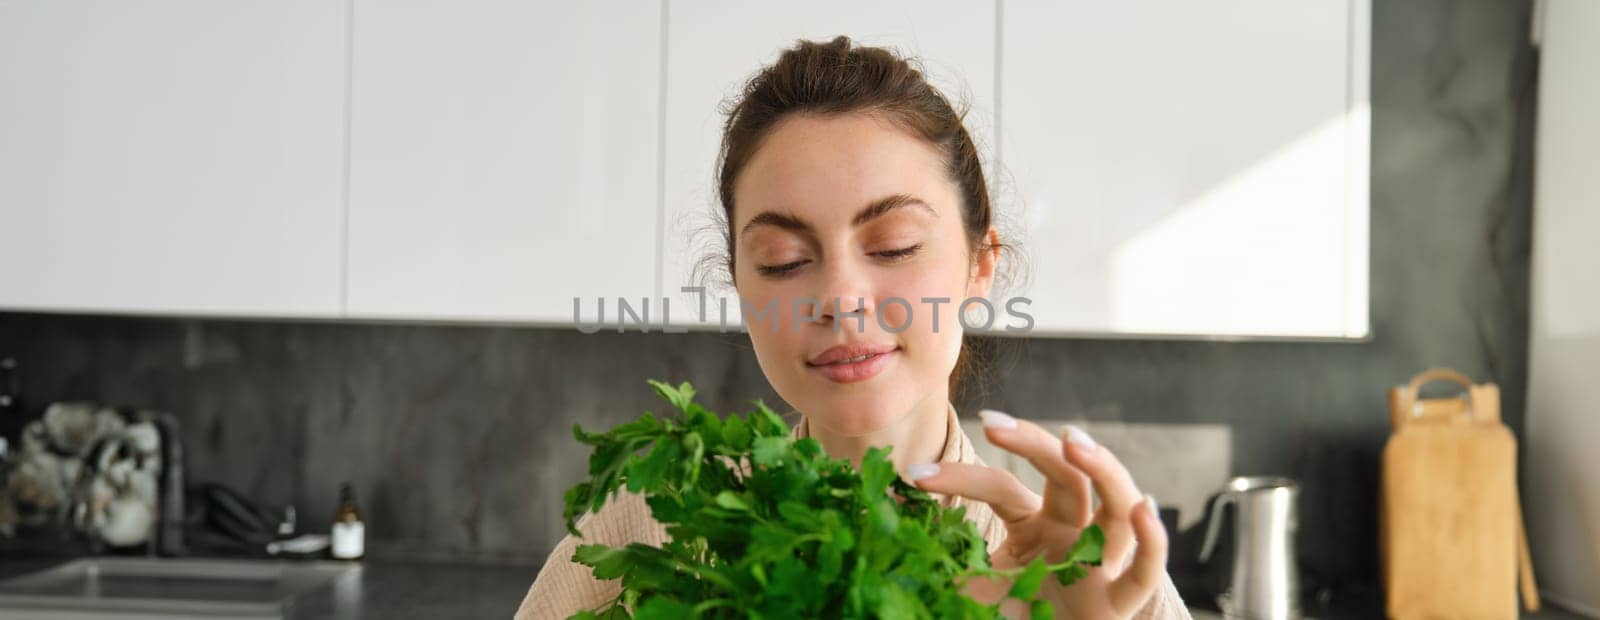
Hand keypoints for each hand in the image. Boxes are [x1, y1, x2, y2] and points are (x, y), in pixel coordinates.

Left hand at [905, 409, 1167, 618]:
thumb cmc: (1017, 615)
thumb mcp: (974, 590)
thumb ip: (945, 570)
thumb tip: (890, 552)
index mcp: (1034, 525)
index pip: (1000, 488)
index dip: (959, 479)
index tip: (915, 476)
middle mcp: (1073, 531)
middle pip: (1066, 475)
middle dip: (1035, 444)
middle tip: (995, 425)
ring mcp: (1102, 560)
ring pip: (1115, 504)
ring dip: (1103, 469)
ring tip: (1075, 442)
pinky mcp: (1122, 601)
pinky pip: (1146, 568)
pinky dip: (1152, 540)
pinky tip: (1143, 509)